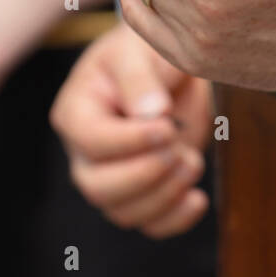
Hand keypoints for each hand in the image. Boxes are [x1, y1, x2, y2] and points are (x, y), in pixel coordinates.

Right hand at [50, 24, 210, 238]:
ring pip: (124, 212)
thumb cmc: (148, 54)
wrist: (169, 71)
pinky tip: (198, 198)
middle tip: (178, 148)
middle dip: (146, 174)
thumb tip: (152, 113)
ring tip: (192, 161)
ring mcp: (111, 178)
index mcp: (77, 112)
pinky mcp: (141, 194)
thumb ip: (141, 79)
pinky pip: (150, 225)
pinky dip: (175, 220)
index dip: (131, 141)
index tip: (167, 125)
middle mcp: (86, 152)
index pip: (93, 142)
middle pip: (99, 187)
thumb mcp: (140, 51)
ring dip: (165, 195)